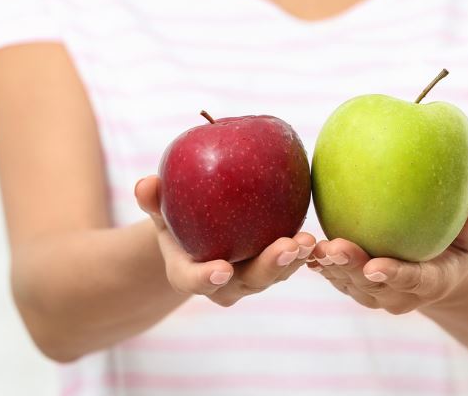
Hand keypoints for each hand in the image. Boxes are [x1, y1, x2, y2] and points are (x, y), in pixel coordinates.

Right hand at [135, 175, 314, 306]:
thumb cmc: (175, 216)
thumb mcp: (160, 207)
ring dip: (293, 261)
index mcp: (190, 274)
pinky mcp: (275, 264)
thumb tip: (146, 183)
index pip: (196, 281)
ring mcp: (253, 277)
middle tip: (286, 249)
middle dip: (269, 269)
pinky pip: (292, 259)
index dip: (207, 278)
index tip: (222, 268)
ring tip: (309, 241)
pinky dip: (305, 249)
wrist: (197, 230)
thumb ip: (154, 199)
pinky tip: (320, 233)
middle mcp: (225, 283)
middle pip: (248, 283)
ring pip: (276, 274)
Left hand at [308, 185, 467, 314]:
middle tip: (332, 248)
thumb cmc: (457, 248)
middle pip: (370, 285)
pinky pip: (335, 275)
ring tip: (311, 246)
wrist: (438, 277)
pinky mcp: (354, 285)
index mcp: (431, 283)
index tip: (376, 267)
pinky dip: (319, 262)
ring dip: (328, 268)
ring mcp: (374, 294)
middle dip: (349, 269)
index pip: (411, 280)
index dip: (393, 276)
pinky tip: (301, 244)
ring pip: (347, 283)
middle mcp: (398, 295)